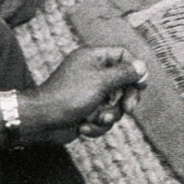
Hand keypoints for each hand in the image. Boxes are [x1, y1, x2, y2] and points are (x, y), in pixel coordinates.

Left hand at [24, 46, 147, 145]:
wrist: (42, 121)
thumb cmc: (69, 96)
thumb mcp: (101, 81)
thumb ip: (124, 73)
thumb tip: (142, 66)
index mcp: (94, 58)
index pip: (123, 55)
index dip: (135, 69)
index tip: (141, 85)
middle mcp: (93, 73)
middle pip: (123, 82)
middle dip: (125, 99)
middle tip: (128, 109)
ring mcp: (90, 93)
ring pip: (115, 104)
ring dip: (109, 115)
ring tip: (97, 119)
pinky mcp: (86, 111)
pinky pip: (103, 117)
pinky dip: (96, 125)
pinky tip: (84, 127)